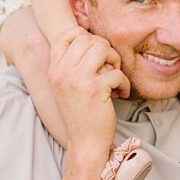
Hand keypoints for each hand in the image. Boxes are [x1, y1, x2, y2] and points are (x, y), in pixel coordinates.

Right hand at [49, 27, 129, 159]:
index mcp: (55, 69)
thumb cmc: (81, 114)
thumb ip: (72, 64)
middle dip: (106, 50)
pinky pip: (117, 72)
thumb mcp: (67, 87)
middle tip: (110, 68)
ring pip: (103, 48)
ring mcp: (78, 80)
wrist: (85, 143)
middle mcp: (63, 72)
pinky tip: (120, 95)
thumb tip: (91, 39)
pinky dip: (124, 84)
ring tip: (115, 77)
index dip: (85, 37)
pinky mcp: (95, 89)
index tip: (96, 53)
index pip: (67, 35)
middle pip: (90, 39)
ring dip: (115, 61)